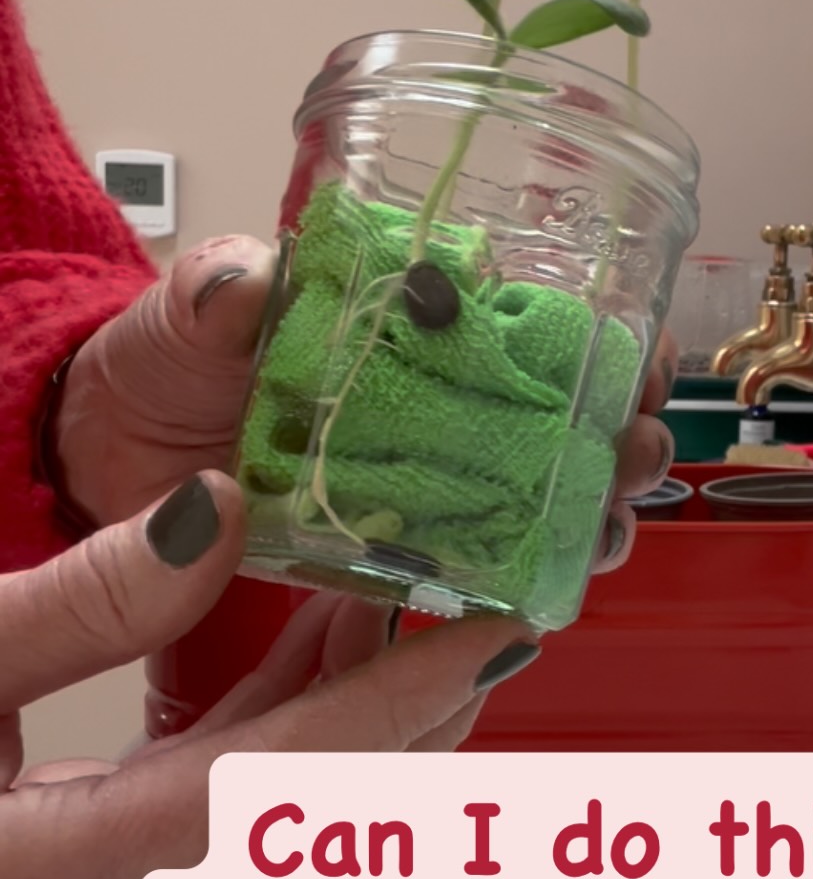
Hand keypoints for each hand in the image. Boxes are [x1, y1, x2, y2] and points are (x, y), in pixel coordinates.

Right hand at [0, 471, 536, 878]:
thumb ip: (73, 604)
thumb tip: (219, 518)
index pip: (285, 792)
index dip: (402, 701)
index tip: (498, 622)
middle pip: (320, 817)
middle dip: (421, 697)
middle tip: (492, 576)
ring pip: (296, 814)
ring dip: (366, 700)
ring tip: (426, 578)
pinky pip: (242, 803)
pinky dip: (298, 717)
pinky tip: (329, 627)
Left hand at [51, 239, 676, 578]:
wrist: (99, 456)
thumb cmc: (161, 368)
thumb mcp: (189, 315)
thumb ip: (216, 291)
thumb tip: (244, 279)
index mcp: (413, 337)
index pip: (542, 335)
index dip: (610, 344)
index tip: (647, 353)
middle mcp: (435, 417)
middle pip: (565, 433)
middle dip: (623, 440)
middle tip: (636, 445)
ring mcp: (416, 496)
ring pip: (538, 515)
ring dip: (588, 519)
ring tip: (605, 522)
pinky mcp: (383, 571)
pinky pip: (467, 587)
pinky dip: (513, 594)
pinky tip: (536, 599)